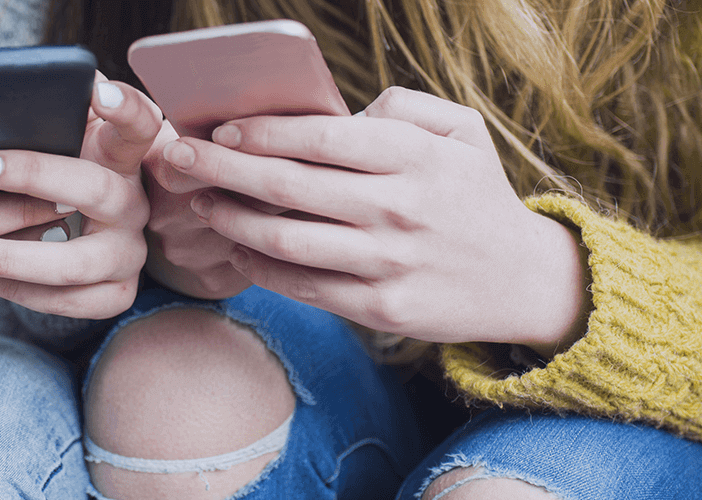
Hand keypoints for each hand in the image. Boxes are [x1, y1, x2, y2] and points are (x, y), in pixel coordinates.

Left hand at [0, 76, 160, 318]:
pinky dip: (21, 293)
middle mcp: (132, 203)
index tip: (98, 94)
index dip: (126, 109)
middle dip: (34, 176)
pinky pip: (71, 304)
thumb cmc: (58, 170)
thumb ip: (52, 108)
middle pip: (96, 189)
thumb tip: (22, 84)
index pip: (141, 124)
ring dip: (11, 257)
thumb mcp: (62, 137)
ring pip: (77, 263)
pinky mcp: (118, 292)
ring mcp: (129, 252)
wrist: (84, 230)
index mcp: (122, 156)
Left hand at [161, 87, 588, 352]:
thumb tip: (338, 110)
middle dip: (221, 169)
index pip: (322, 138)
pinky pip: (304, 286)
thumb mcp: (462, 132)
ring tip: (200, 203)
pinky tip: (237, 247)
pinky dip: (262, 267)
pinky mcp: (380, 309)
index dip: (263, 132)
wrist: (523, 280)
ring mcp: (388, 263)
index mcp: (415, 158)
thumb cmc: (477, 197)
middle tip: (178, 159)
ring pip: (287, 240)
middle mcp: (399, 209)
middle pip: (289, 187)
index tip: (220, 128)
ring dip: (232, 220)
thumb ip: (403, 107)